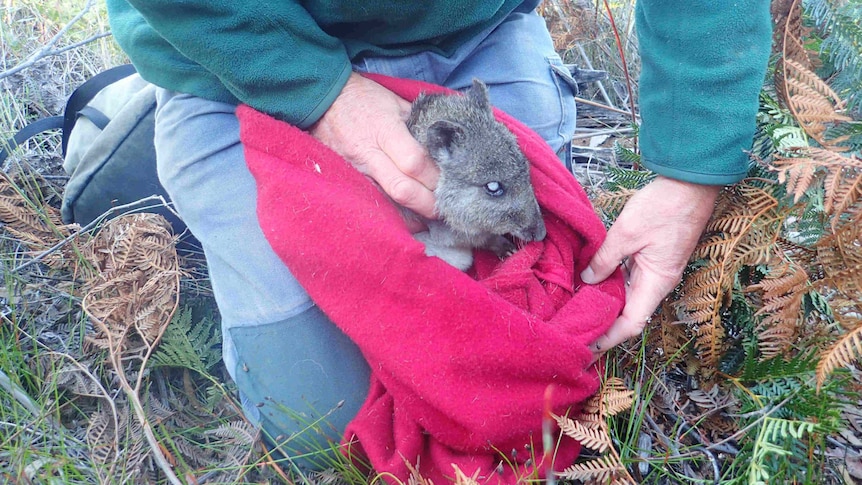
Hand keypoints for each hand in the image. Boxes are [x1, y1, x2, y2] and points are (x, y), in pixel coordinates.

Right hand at [309, 72, 439, 218]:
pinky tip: (409, 217)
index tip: (452, 181)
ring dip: (412, 213)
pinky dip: (393, 212)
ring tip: (431, 215)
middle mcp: (368, 154)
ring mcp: (354, 170)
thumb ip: (419, 124)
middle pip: (402, 189)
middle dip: (428, 204)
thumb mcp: (395, 102)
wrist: (322, 99)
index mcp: (384, 130)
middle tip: (447, 208)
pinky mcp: (346, 179)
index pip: (414, 162)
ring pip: (387, 202)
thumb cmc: (364, 98)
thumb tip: (447, 143)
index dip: (435, 177)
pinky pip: (373, 201)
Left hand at [582, 176, 721, 361]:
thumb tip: (587, 280)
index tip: (587, 348)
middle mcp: (658, 282)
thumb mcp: (625, 233)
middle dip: (604, 325)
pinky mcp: (653, 259)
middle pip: (629, 314)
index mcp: (656, 283)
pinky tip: (592, 284)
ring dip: (607, 304)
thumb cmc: (663, 207)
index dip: (609, 338)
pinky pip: (631, 280)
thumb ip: (604, 259)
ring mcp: (656, 271)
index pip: (631, 324)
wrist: (689, 184)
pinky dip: (612, 285)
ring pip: (629, 297)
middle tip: (574, 331)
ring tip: (578, 312)